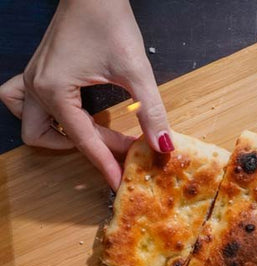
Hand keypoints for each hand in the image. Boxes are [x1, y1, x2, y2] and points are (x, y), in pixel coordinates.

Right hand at [0, 0, 172, 190]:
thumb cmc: (109, 21)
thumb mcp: (136, 71)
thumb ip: (151, 112)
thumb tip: (163, 146)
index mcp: (55, 90)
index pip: (83, 140)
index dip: (105, 165)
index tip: (119, 183)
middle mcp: (37, 86)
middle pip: (53, 138)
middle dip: (86, 148)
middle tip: (119, 149)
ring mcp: (33, 77)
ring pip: (31, 123)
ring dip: (55, 136)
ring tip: (90, 136)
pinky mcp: (39, 70)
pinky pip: (24, 102)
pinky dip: (41, 115)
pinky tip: (69, 114)